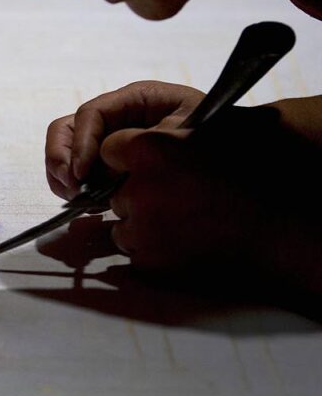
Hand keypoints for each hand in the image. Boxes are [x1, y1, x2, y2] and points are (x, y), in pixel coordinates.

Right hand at [45, 80, 203, 199]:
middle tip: (71, 187)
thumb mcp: (186, 131)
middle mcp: (116, 118)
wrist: (245, 161)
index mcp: (135, 100)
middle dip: (61, 157)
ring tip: (78, 199)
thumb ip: (144, 141)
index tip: (82, 173)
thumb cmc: (217, 137)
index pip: (92, 114)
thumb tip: (105, 157)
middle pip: (68, 129)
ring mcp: (111, 143)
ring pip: (68, 152)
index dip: (81, 143)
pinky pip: (80, 173)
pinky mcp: (111, 167)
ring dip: (62, 175)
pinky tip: (90, 204)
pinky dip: (75, 188)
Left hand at [47, 81, 321, 297]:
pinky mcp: (151, 261)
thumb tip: (128, 138)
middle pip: (115, 191)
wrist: (284, 224)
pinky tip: (188, 239)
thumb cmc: (252, 170)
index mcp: (150, 149)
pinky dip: (154, 249)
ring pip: (123, 224)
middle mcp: (139, 189)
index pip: (109, 150)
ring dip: (143, 223)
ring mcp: (143, 229)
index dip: (129, 158)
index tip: (149, 163)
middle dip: (137, 194)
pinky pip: (136, 252)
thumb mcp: (205, 134)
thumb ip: (162, 134)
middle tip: (177, 195)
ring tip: (187, 219)